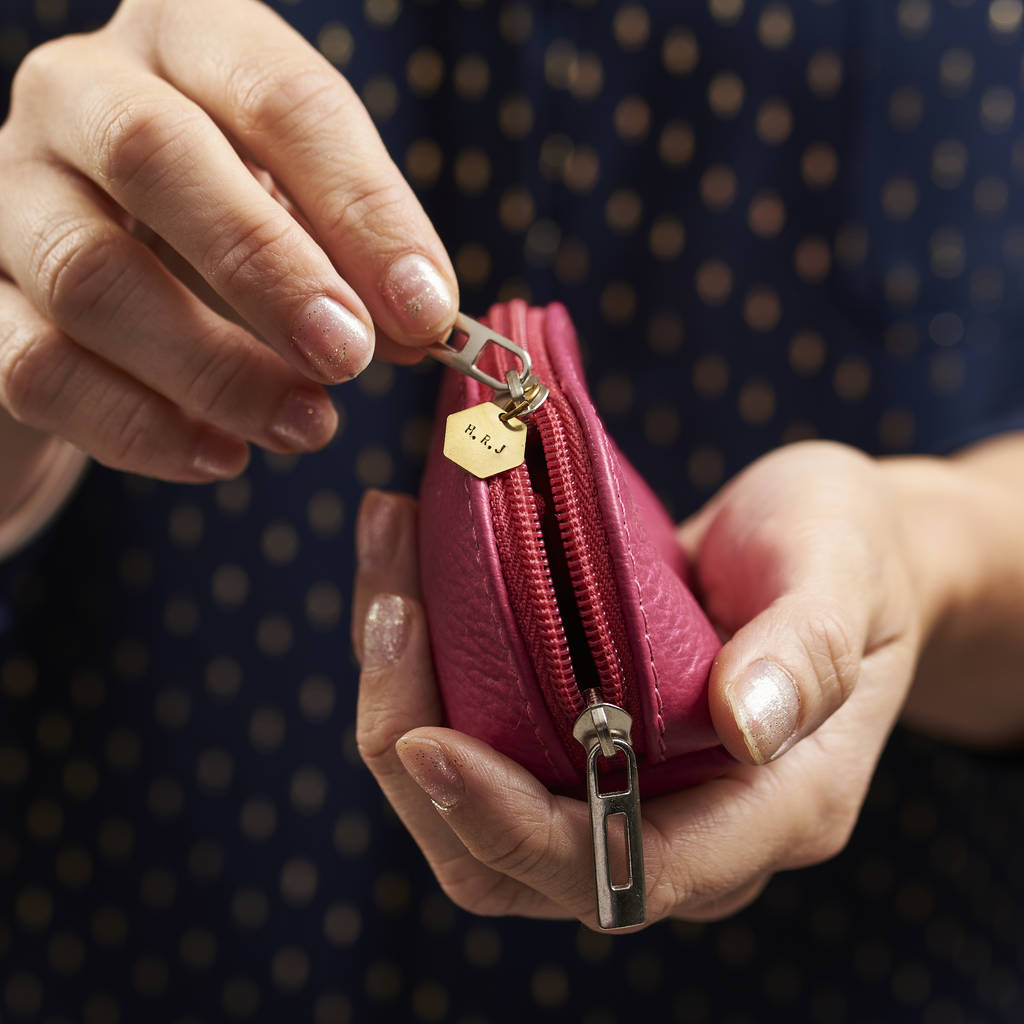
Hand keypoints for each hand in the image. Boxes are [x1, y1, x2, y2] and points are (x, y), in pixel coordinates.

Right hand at [0, 0, 456, 481]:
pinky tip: (221, 456)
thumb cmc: (219, 230)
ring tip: (305, 425)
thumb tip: (420, 322)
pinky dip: (142, 427)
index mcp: (186, 44)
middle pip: (154, 155)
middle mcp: (80, 95)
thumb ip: (354, 252)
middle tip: (347, 358)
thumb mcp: (298, 212)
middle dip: (268, 270)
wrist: (90, 280)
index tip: (425, 311)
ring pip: (92, 276)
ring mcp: (8, 194)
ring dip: (214, 370)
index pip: (280, 98)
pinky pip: (40, 369)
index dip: (364, 209)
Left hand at [352, 443, 942, 928]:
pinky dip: (426, 673)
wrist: (843, 552)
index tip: (428, 740)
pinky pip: (481, 742)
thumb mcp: (846, 574)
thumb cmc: (854, 557)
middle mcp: (688, 825)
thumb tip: (745, 722)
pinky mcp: (584, 741)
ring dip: (403, 702)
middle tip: (390, 605)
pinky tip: (409, 577)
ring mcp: (628, 789)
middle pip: (509, 861)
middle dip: (418, 750)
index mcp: (770, 808)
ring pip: (472, 810)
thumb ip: (808, 651)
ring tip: (386, 570)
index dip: (513, 825)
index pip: (622, 868)